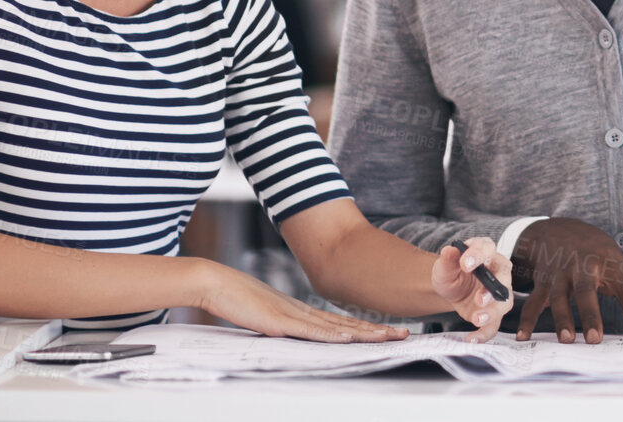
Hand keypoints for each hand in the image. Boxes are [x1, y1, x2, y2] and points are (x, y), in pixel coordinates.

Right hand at [191, 258, 406, 342]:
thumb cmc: (239, 300)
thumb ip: (287, 326)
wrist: (217, 284)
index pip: (343, 323)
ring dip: (364, 333)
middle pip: (348, 324)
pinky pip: (310, 330)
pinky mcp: (279, 321)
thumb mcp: (269, 317)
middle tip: (405, 333)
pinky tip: (348, 337)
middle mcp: (305, 312)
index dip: (368, 328)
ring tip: (389, 337)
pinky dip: (331, 335)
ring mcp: (294, 315)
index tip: (390, 332)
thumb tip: (301, 335)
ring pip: (336, 327)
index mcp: (304, 312)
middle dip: (378, 331)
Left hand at [432, 237, 515, 342]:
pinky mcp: (494, 311)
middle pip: (503, 277)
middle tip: (480, 299)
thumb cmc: (453, 272)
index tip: (465, 263)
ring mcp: (498, 292)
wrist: (452, 288)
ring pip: (504, 302)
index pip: (487, 248)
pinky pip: (495, 323)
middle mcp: (497, 270)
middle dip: (492, 290)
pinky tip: (472, 338)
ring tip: (477, 319)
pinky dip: (485, 332)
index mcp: (485, 251)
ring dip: (492, 312)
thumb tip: (449, 250)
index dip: (478, 255)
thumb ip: (447, 259)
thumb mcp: (445, 265)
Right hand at [511, 217, 622, 343]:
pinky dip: (528, 319)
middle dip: (590, 315)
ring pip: (559, 297)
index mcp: (611, 264)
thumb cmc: (598, 256)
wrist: (560, 229)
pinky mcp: (543, 280)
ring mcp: (561, 273)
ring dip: (561, 318)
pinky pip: (534, 301)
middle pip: (587, 291)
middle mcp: (584, 267)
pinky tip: (525, 337)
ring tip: (567, 340)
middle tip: (594, 339)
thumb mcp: (620, 270)